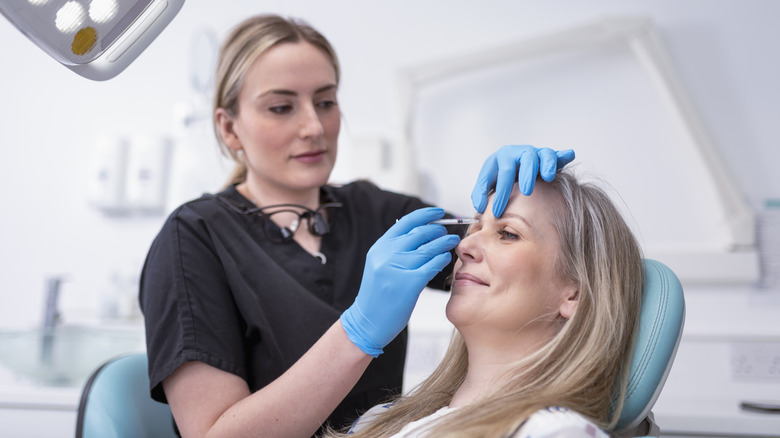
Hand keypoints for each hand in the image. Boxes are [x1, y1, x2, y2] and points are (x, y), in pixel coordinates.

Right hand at [341, 208, 459, 356]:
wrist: (368, 321)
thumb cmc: (378, 294)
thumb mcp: (380, 264)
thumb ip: (396, 248)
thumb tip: (423, 232)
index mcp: (380, 247)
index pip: (406, 222)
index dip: (425, 215)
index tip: (438, 213)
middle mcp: (387, 254)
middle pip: (420, 233)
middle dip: (438, 231)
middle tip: (448, 233)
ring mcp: (397, 268)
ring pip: (429, 248)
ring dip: (445, 243)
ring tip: (453, 242)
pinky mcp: (409, 284)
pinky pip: (432, 265)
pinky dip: (442, 259)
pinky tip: (445, 259)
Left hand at [471, 145, 574, 217]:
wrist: (508, 163)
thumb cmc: (498, 174)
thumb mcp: (486, 181)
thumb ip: (480, 193)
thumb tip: (480, 206)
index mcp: (503, 157)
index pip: (504, 174)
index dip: (502, 193)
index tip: (499, 211)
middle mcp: (520, 153)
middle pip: (526, 159)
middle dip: (527, 175)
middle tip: (526, 191)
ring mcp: (535, 153)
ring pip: (544, 154)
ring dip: (547, 164)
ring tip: (548, 176)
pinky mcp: (547, 157)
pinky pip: (557, 154)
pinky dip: (563, 155)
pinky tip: (569, 155)